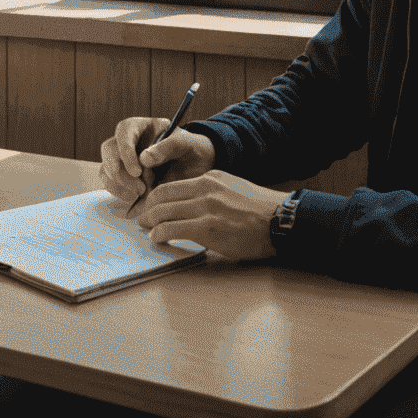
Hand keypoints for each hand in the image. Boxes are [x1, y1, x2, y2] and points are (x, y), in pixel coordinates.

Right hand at [99, 116, 216, 209]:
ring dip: (119, 186)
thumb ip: (167, 147)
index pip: (124, 131)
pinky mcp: (122, 178)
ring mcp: (122, 159)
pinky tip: (135, 202)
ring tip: (140, 196)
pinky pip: (110, 184)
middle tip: (139, 189)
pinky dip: (120, 194)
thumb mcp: (185, 143)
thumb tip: (144, 158)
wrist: (195, 167)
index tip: (137, 172)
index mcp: (142, 126)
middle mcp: (128, 141)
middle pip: (109, 150)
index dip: (126, 151)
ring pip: (106, 169)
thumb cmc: (190, 149)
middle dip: (120, 172)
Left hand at [135, 170, 289, 261]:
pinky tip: (157, 239)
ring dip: (150, 222)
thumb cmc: (257, 210)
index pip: (172, 185)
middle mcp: (205, 189)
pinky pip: (172, 229)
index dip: (155, 197)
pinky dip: (159, 234)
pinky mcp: (206, 227)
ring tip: (146, 230)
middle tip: (140, 219)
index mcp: (210, 178)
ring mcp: (205, 207)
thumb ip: (210, 194)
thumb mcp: (231, 190)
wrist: (277, 220)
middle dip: (147, 209)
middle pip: (162, 196)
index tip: (150, 206)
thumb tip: (190, 208)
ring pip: (164, 212)